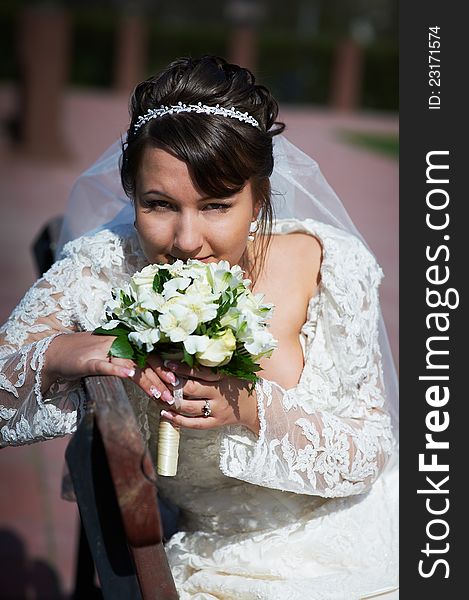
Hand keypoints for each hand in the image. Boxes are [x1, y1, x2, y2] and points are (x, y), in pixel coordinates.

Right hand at [43, 332, 176, 404]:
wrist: (58, 352)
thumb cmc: (88, 356)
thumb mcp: (112, 358)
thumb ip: (130, 364)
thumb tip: (151, 377)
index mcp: (126, 344)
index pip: (150, 356)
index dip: (164, 369)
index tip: (177, 383)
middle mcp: (119, 344)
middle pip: (145, 362)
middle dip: (160, 380)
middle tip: (172, 397)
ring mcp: (104, 351)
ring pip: (130, 365)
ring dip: (145, 380)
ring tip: (157, 394)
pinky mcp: (89, 360)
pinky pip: (106, 365)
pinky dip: (118, 370)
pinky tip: (128, 376)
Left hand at [159, 362, 259, 434]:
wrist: (256, 406)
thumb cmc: (238, 384)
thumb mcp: (230, 371)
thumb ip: (212, 367)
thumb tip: (189, 356)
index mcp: (223, 377)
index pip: (200, 371)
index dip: (182, 368)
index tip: (167, 363)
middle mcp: (219, 394)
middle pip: (192, 389)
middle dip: (173, 385)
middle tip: (160, 381)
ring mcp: (217, 410)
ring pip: (190, 407)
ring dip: (172, 402)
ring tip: (159, 396)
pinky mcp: (216, 423)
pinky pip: (195, 424)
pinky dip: (178, 420)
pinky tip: (165, 414)